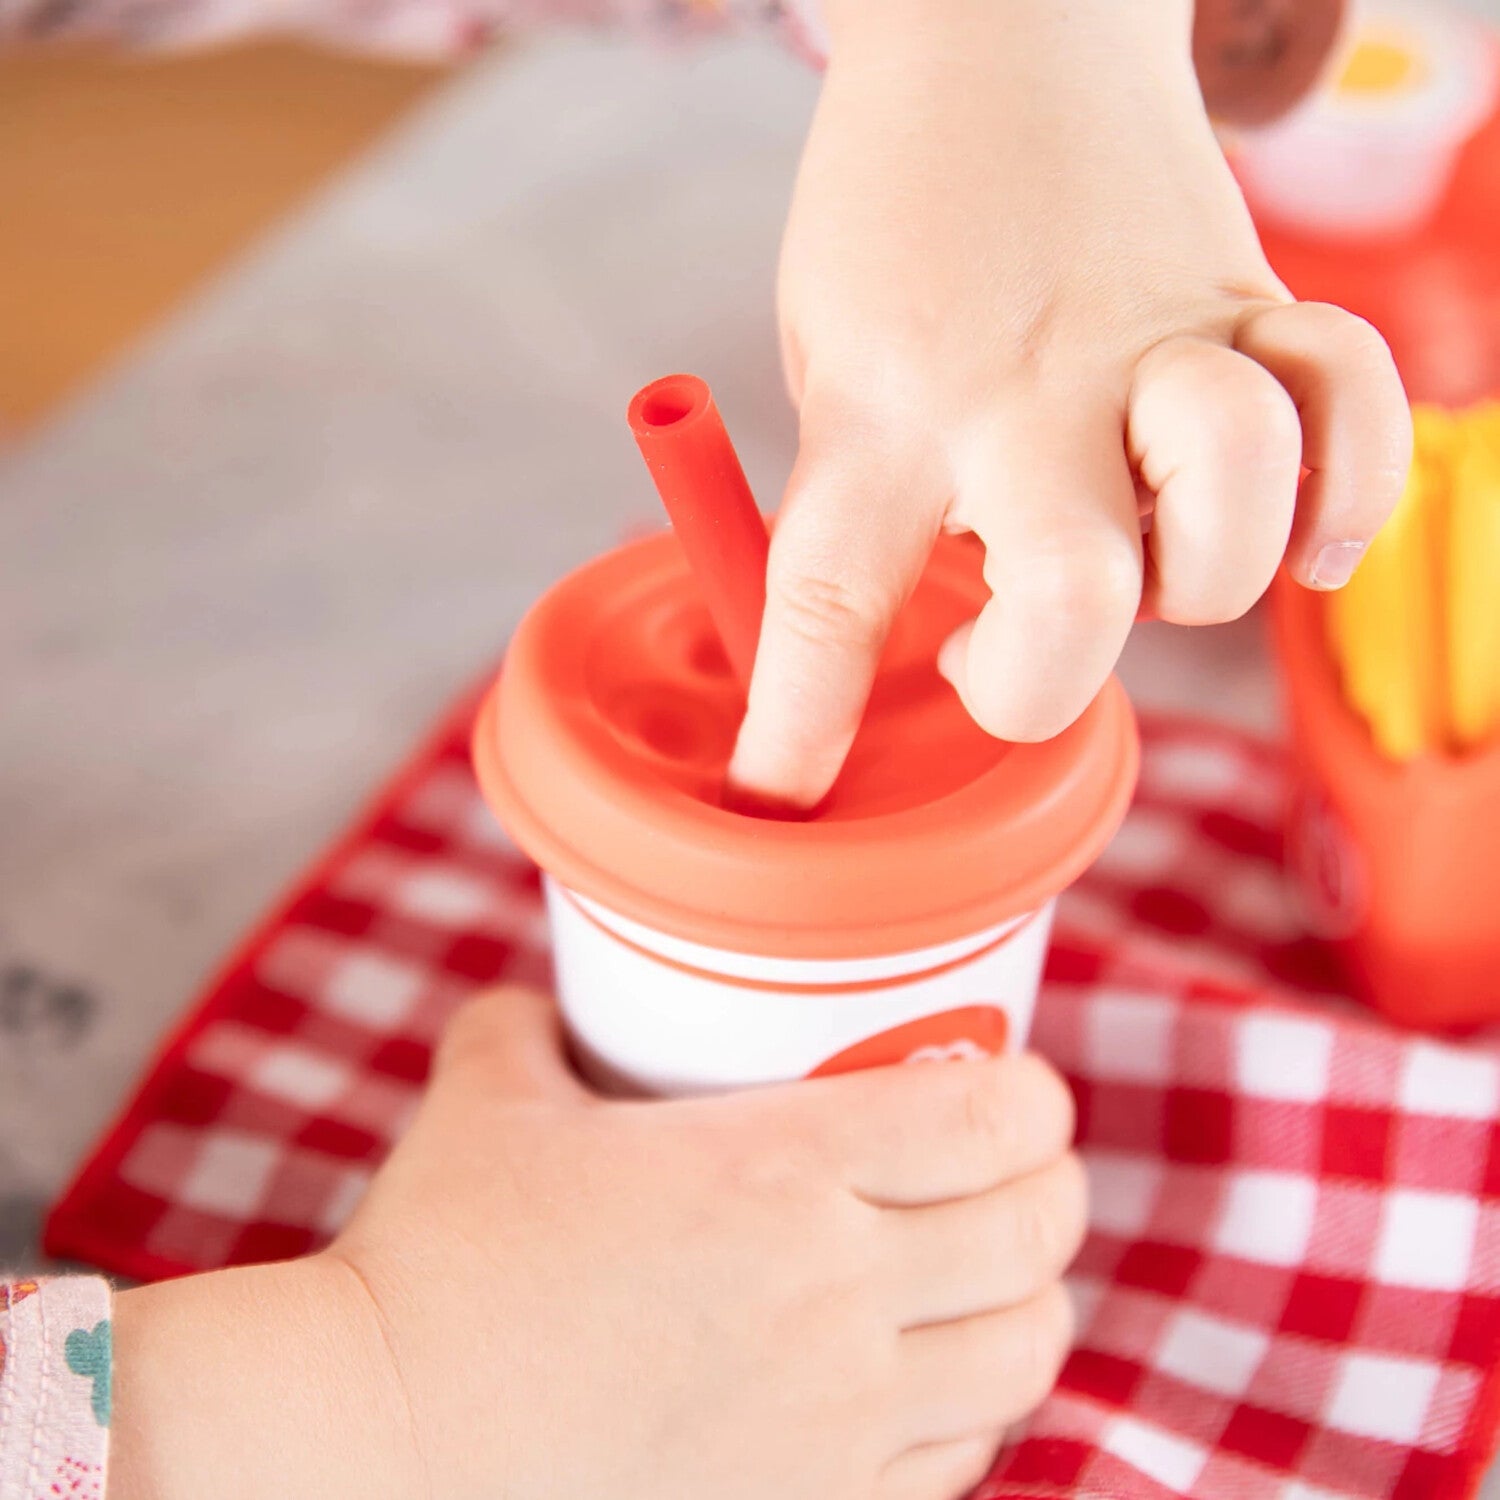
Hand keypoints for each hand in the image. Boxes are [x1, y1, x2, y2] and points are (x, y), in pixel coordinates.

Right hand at [112, 987, 1085, 1499]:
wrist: (383, 1443)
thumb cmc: (437, 1259)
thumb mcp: (487, 1097)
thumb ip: (530, 1022)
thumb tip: (548, 994)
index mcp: (775, 1171)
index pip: (991, 1119)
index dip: (1035, 1094)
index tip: (1020, 1083)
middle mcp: (833, 1291)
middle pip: (1036, 1231)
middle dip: (1051, 1185)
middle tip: (1019, 1163)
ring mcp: (836, 1416)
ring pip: (1026, 1349)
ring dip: (1034, 1294)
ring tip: (996, 1267)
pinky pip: (964, 1455)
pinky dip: (978, 1400)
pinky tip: (934, 1373)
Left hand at [730, 0, 1410, 806]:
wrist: (1006, 28)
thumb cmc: (899, 227)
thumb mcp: (829, 364)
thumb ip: (871, 497)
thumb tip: (913, 643)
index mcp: (886, 405)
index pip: (831, 593)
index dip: (804, 720)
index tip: (783, 797)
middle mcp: (1026, 388)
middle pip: (1072, 598)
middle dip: (1036, 683)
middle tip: (993, 652)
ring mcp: (1158, 344)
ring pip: (1233, 520)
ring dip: (1193, 581)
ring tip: (1135, 540)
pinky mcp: (1257, 305)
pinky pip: (1355, 421)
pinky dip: (1346, 499)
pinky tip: (1298, 528)